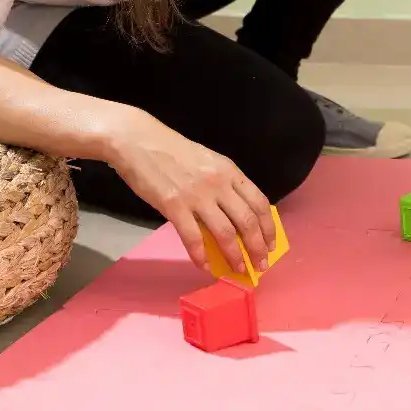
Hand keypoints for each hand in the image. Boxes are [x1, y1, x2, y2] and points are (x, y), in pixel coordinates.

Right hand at [102, 114, 277, 273]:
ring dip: (235, 256)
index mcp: (229, 171)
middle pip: (247, 221)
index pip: (259, 203)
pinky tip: (205, 267)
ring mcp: (197, 196)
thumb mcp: (208, 161)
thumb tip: (236, 213)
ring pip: (225, 233)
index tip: (271, 244)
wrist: (139, 140)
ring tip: (239, 270)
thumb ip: (224, 184)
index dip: (269, 227)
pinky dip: (201, 256)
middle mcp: (219, 184)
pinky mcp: (174, 207)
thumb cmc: (173, 150)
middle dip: (258, 247)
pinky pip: (193, 238)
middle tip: (261, 265)